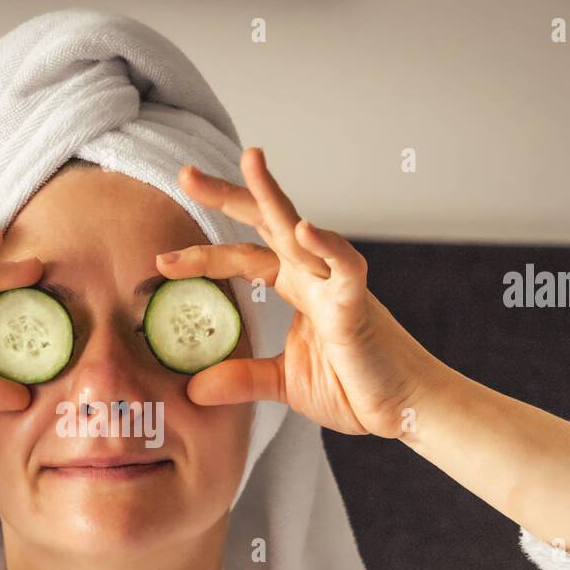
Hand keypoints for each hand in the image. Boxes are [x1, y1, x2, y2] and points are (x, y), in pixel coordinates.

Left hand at [155, 147, 449, 437]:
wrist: (408, 409)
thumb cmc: (357, 389)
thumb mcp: (283, 385)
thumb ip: (240, 380)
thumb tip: (191, 390)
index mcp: (299, 289)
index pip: (244, 258)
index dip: (204, 257)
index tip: (162, 262)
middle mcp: (316, 277)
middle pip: (266, 225)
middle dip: (227, 196)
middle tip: (185, 173)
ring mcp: (338, 287)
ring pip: (302, 231)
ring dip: (275, 195)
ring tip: (249, 160)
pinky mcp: (359, 307)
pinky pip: (345, 268)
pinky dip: (326, 245)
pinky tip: (303, 228)